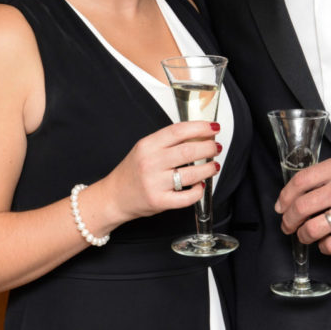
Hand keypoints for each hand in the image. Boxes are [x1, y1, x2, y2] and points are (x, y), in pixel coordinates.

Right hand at [100, 121, 220, 225]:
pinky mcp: (159, 201)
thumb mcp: (145, 148)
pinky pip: (186, 197)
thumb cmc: (132, 171)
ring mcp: (154, 183)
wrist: (114, 196)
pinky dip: (198, 191)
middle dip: (208, 148)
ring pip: (191, 174)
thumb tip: (199, 135)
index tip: (213, 128)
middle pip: (188, 151)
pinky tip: (202, 185)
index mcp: (148, 145)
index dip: (200, 127)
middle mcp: (151, 162)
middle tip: (216, 147)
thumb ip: (168, 142)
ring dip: (208, 169)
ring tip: (214, 166)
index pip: (178, 131)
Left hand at [275, 154, 330, 253]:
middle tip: (287, 225)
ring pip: (312, 228)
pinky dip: (323, 247)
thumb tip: (299, 192)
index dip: (284, 196)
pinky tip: (325, 244)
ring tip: (304, 236)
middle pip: (301, 206)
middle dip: (288, 220)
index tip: (280, 206)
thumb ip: (326, 175)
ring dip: (303, 235)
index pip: (300, 181)